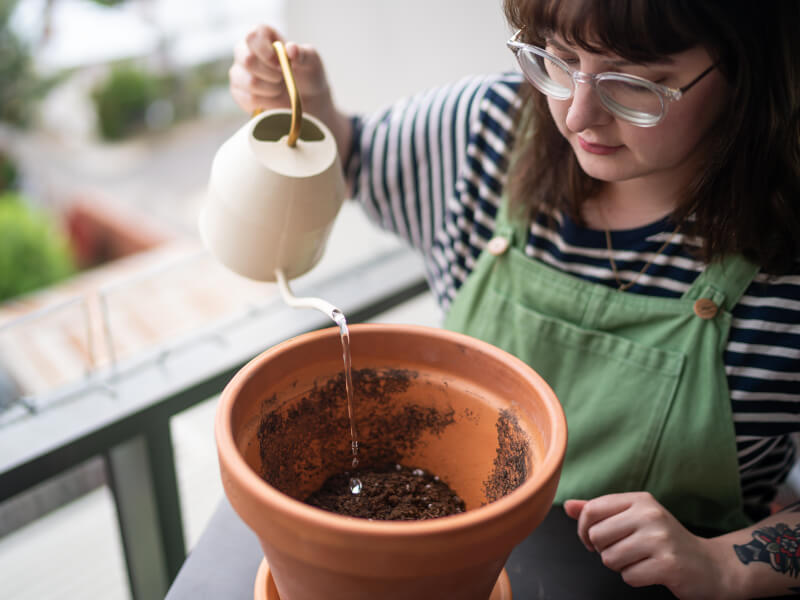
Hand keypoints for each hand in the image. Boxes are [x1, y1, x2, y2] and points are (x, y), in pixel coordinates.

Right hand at [229, 25, 332, 117]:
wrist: (306, 100)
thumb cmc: (308, 74)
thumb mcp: (312, 62)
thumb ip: (304, 54)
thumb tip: (290, 49)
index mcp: (262, 36)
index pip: (253, 36)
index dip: (267, 52)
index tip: (281, 64)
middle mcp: (245, 51)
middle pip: (246, 59)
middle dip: (270, 74)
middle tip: (283, 78)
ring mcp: (239, 73)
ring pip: (249, 81)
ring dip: (271, 89)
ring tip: (280, 88)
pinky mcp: (239, 93)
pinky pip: (248, 99)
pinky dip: (267, 102)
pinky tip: (273, 98)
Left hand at [564, 493, 735, 599]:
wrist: (710, 566)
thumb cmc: (665, 541)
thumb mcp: (634, 518)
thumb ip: (600, 512)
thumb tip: (568, 506)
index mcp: (640, 500)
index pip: (592, 509)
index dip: (584, 530)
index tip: (593, 540)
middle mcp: (650, 515)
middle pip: (597, 535)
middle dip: (604, 550)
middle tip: (624, 552)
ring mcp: (660, 539)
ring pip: (610, 558)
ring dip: (620, 566)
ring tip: (639, 561)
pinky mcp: (667, 565)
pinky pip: (628, 577)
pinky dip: (635, 579)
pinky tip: (651, 572)